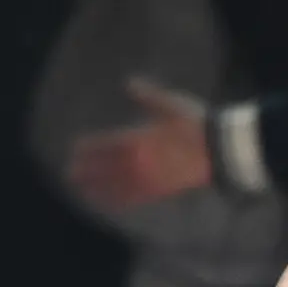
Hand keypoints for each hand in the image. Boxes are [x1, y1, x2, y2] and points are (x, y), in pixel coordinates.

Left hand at [69, 77, 215, 212]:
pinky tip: (105, 203)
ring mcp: (146, 179)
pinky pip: (130, 199)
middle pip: (104, 169)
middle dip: (86, 171)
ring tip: (80, 189)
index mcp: (138, 139)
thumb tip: (130, 82)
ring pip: (113, 186)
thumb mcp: (170, 105)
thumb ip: (147, 95)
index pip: (104, 145)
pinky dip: (115, 201)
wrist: (218, 150)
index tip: (75, 149)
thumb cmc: (195, 123)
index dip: (88, 148)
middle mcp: (137, 163)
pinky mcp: (157, 191)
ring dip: (95, 188)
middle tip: (69, 173)